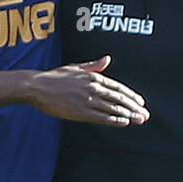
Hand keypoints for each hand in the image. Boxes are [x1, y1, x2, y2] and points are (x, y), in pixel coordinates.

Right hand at [25, 57, 148, 125]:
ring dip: (128, 115)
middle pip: (119, 98)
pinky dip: (114, 120)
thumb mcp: (75, 67)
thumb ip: (93, 65)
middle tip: (145, 114)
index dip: (130, 95)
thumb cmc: (54, 77)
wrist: (37, 86)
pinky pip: (101, 117)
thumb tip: (107, 59)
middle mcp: (93, 88)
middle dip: (134, 107)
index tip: (140, 102)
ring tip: (139, 120)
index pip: (117, 87)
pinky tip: (124, 122)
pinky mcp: (80, 112)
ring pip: (113, 108)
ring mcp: (87, 100)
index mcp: (93, 77)